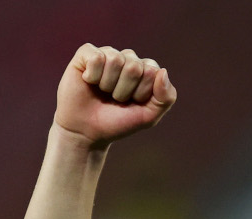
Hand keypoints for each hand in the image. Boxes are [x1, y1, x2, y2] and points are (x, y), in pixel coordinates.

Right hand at [53, 44, 176, 147]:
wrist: (87, 132)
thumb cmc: (118, 122)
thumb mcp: (149, 116)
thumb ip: (166, 97)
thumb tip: (162, 71)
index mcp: (146, 70)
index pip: (152, 72)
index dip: (141, 93)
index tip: (132, 103)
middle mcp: (128, 58)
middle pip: (134, 67)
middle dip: (124, 91)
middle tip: (115, 99)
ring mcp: (107, 54)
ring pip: (115, 60)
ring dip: (108, 85)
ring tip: (103, 92)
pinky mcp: (86, 54)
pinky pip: (96, 57)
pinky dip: (92, 75)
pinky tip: (89, 81)